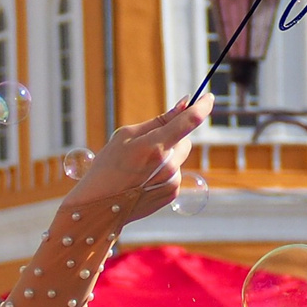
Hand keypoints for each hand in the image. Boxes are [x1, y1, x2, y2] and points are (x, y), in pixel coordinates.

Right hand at [65, 103, 206, 224]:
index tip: (208, 97)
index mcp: (155, 145)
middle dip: (175, 138)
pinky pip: (175, 174)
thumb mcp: (126, 136)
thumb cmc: (107, 167)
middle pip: (185, 141)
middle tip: (151, 144)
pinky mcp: (171, 194)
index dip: (202, 106)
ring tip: (140, 169)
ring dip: (167, 157)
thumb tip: (183, 104)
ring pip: (179, 158)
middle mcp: (168, 165)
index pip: (190, 121)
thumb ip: (158, 121)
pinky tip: (143, 180)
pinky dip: (164, 173)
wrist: (98, 208)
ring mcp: (172, 182)